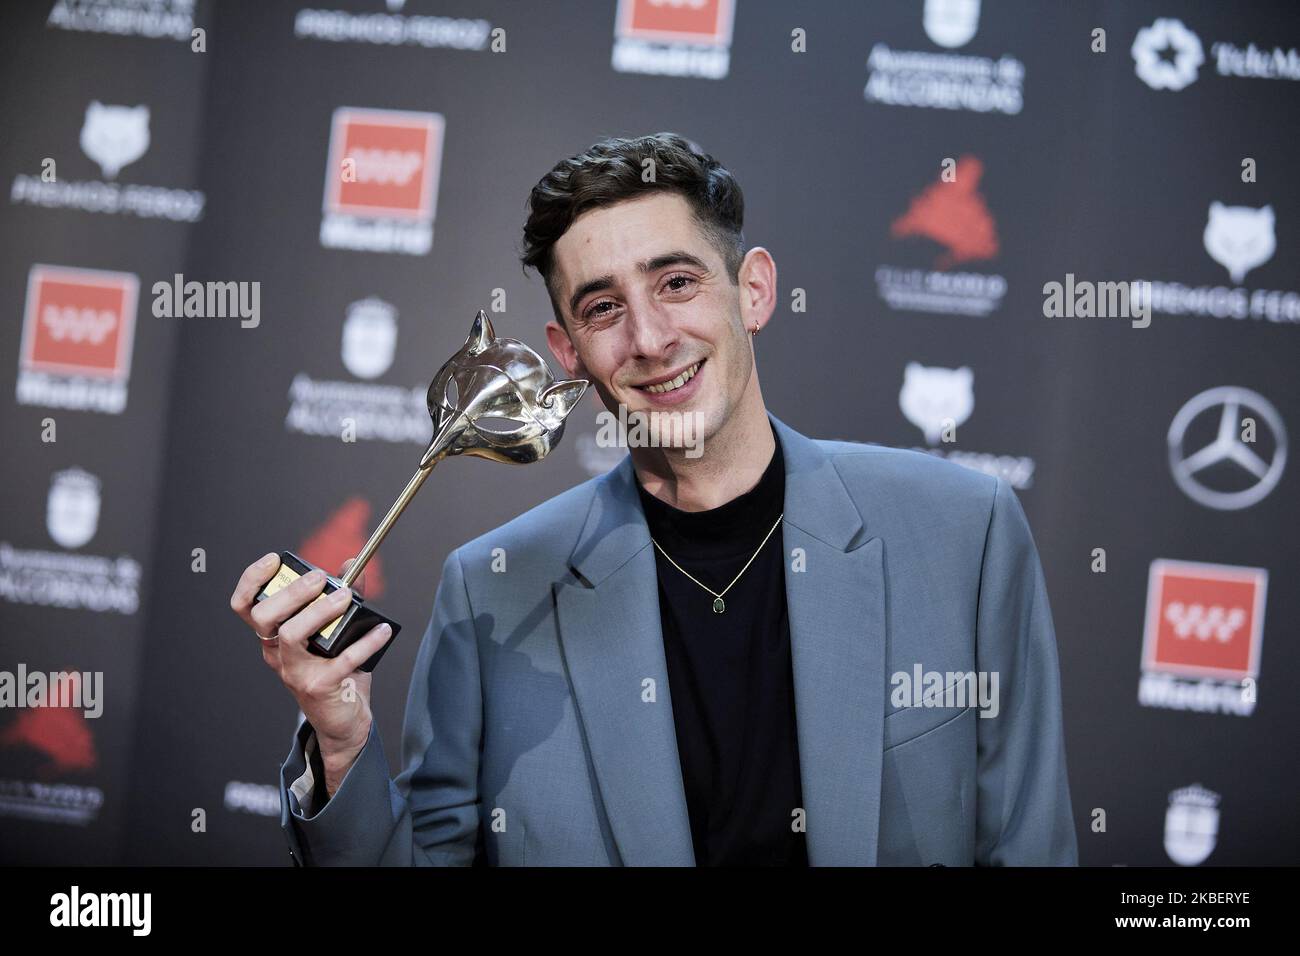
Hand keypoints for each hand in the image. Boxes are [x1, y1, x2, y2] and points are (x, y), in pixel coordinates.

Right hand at [230, 553, 390, 791]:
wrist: (343, 722)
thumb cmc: (335, 672)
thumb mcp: (333, 633)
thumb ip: (341, 597)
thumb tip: (354, 565)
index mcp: (274, 638)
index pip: (246, 606)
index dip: (252, 580)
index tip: (274, 560)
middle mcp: (278, 654)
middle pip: (265, 617)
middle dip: (291, 592)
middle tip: (320, 578)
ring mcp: (295, 672)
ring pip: (292, 635)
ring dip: (320, 611)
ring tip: (346, 598)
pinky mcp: (319, 687)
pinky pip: (341, 661)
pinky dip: (365, 642)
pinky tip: (382, 630)